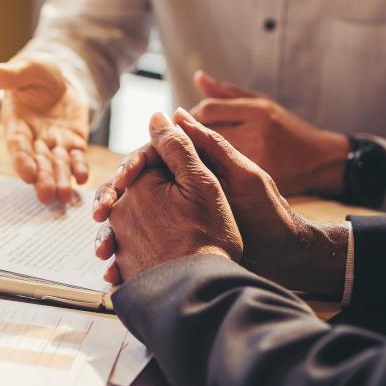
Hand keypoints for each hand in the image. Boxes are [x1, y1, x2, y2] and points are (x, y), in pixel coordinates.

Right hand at [0, 60, 89, 203]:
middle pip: (37, 162)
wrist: (62, 81)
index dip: (22, 161)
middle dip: (42, 178)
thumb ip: (10, 75)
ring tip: (64, 196)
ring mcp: (54, 145)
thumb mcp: (27, 68)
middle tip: (47, 195)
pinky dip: (79, 169)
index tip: (27, 176)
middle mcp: (33, 139)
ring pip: (57, 166)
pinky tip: (83, 177)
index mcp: (16, 124)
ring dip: (61, 180)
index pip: (18, 146)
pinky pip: (76, 159)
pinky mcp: (73, 145)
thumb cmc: (37, 74)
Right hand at [97, 108, 348, 296]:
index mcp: (194, 168)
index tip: (119, 183)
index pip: (151, 159)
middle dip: (111, 203)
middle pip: (134, 191)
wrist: (285, 257)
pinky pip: (142, 247)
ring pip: (131, 222)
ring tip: (104, 252)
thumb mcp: (242, 175)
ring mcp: (176, 218)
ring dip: (113, 235)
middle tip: (100, 216)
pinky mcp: (176, 243)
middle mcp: (181, 190)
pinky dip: (126, 259)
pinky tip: (115, 272)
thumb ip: (209, 145)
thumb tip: (173, 113)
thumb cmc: (269, 213)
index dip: (130, 168)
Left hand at [189, 71, 348, 195]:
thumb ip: (227, 93)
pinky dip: (209, 173)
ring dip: (195, 156)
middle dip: (188, 137)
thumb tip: (198, 77)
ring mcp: (258, 160)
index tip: (185, 121)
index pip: (208, 110)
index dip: (191, 116)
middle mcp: (257, 134)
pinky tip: (206, 172)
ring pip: (209, 157)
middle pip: (204, 134)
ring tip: (190, 155)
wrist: (322, 162)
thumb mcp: (262, 104)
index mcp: (257, 112)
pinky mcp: (257, 182)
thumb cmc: (287, 129)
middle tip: (180, 140)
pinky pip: (222, 176)